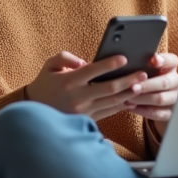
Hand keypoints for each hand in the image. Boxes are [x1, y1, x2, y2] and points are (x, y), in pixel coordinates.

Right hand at [25, 51, 150, 121]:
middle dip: (128, 80)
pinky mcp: (87, 120)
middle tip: (143, 74)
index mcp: (69, 81)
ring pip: (112, 102)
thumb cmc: (45, 83)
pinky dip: (121, 106)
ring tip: (142, 86)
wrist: (35, 110)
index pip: (93, 71)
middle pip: (109, 88)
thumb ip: (66, 57)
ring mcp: (83, 111)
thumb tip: (84, 62)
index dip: (109, 64)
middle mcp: (77, 97)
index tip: (124, 58)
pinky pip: (108, 112)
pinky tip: (132, 99)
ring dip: (129, 94)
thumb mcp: (50, 65)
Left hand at [123, 53, 177, 132]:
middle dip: (147, 85)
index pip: (172, 61)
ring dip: (142, 99)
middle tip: (133, 87)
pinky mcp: (170, 112)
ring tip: (128, 98)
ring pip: (160, 99)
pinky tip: (131, 107)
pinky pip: (158, 113)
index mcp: (171, 66)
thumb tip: (137, 59)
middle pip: (165, 82)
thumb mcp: (145, 68)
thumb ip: (142, 63)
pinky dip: (143, 111)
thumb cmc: (145, 78)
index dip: (163, 60)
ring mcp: (174, 97)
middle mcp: (176, 81)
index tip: (153, 60)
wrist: (151, 98)